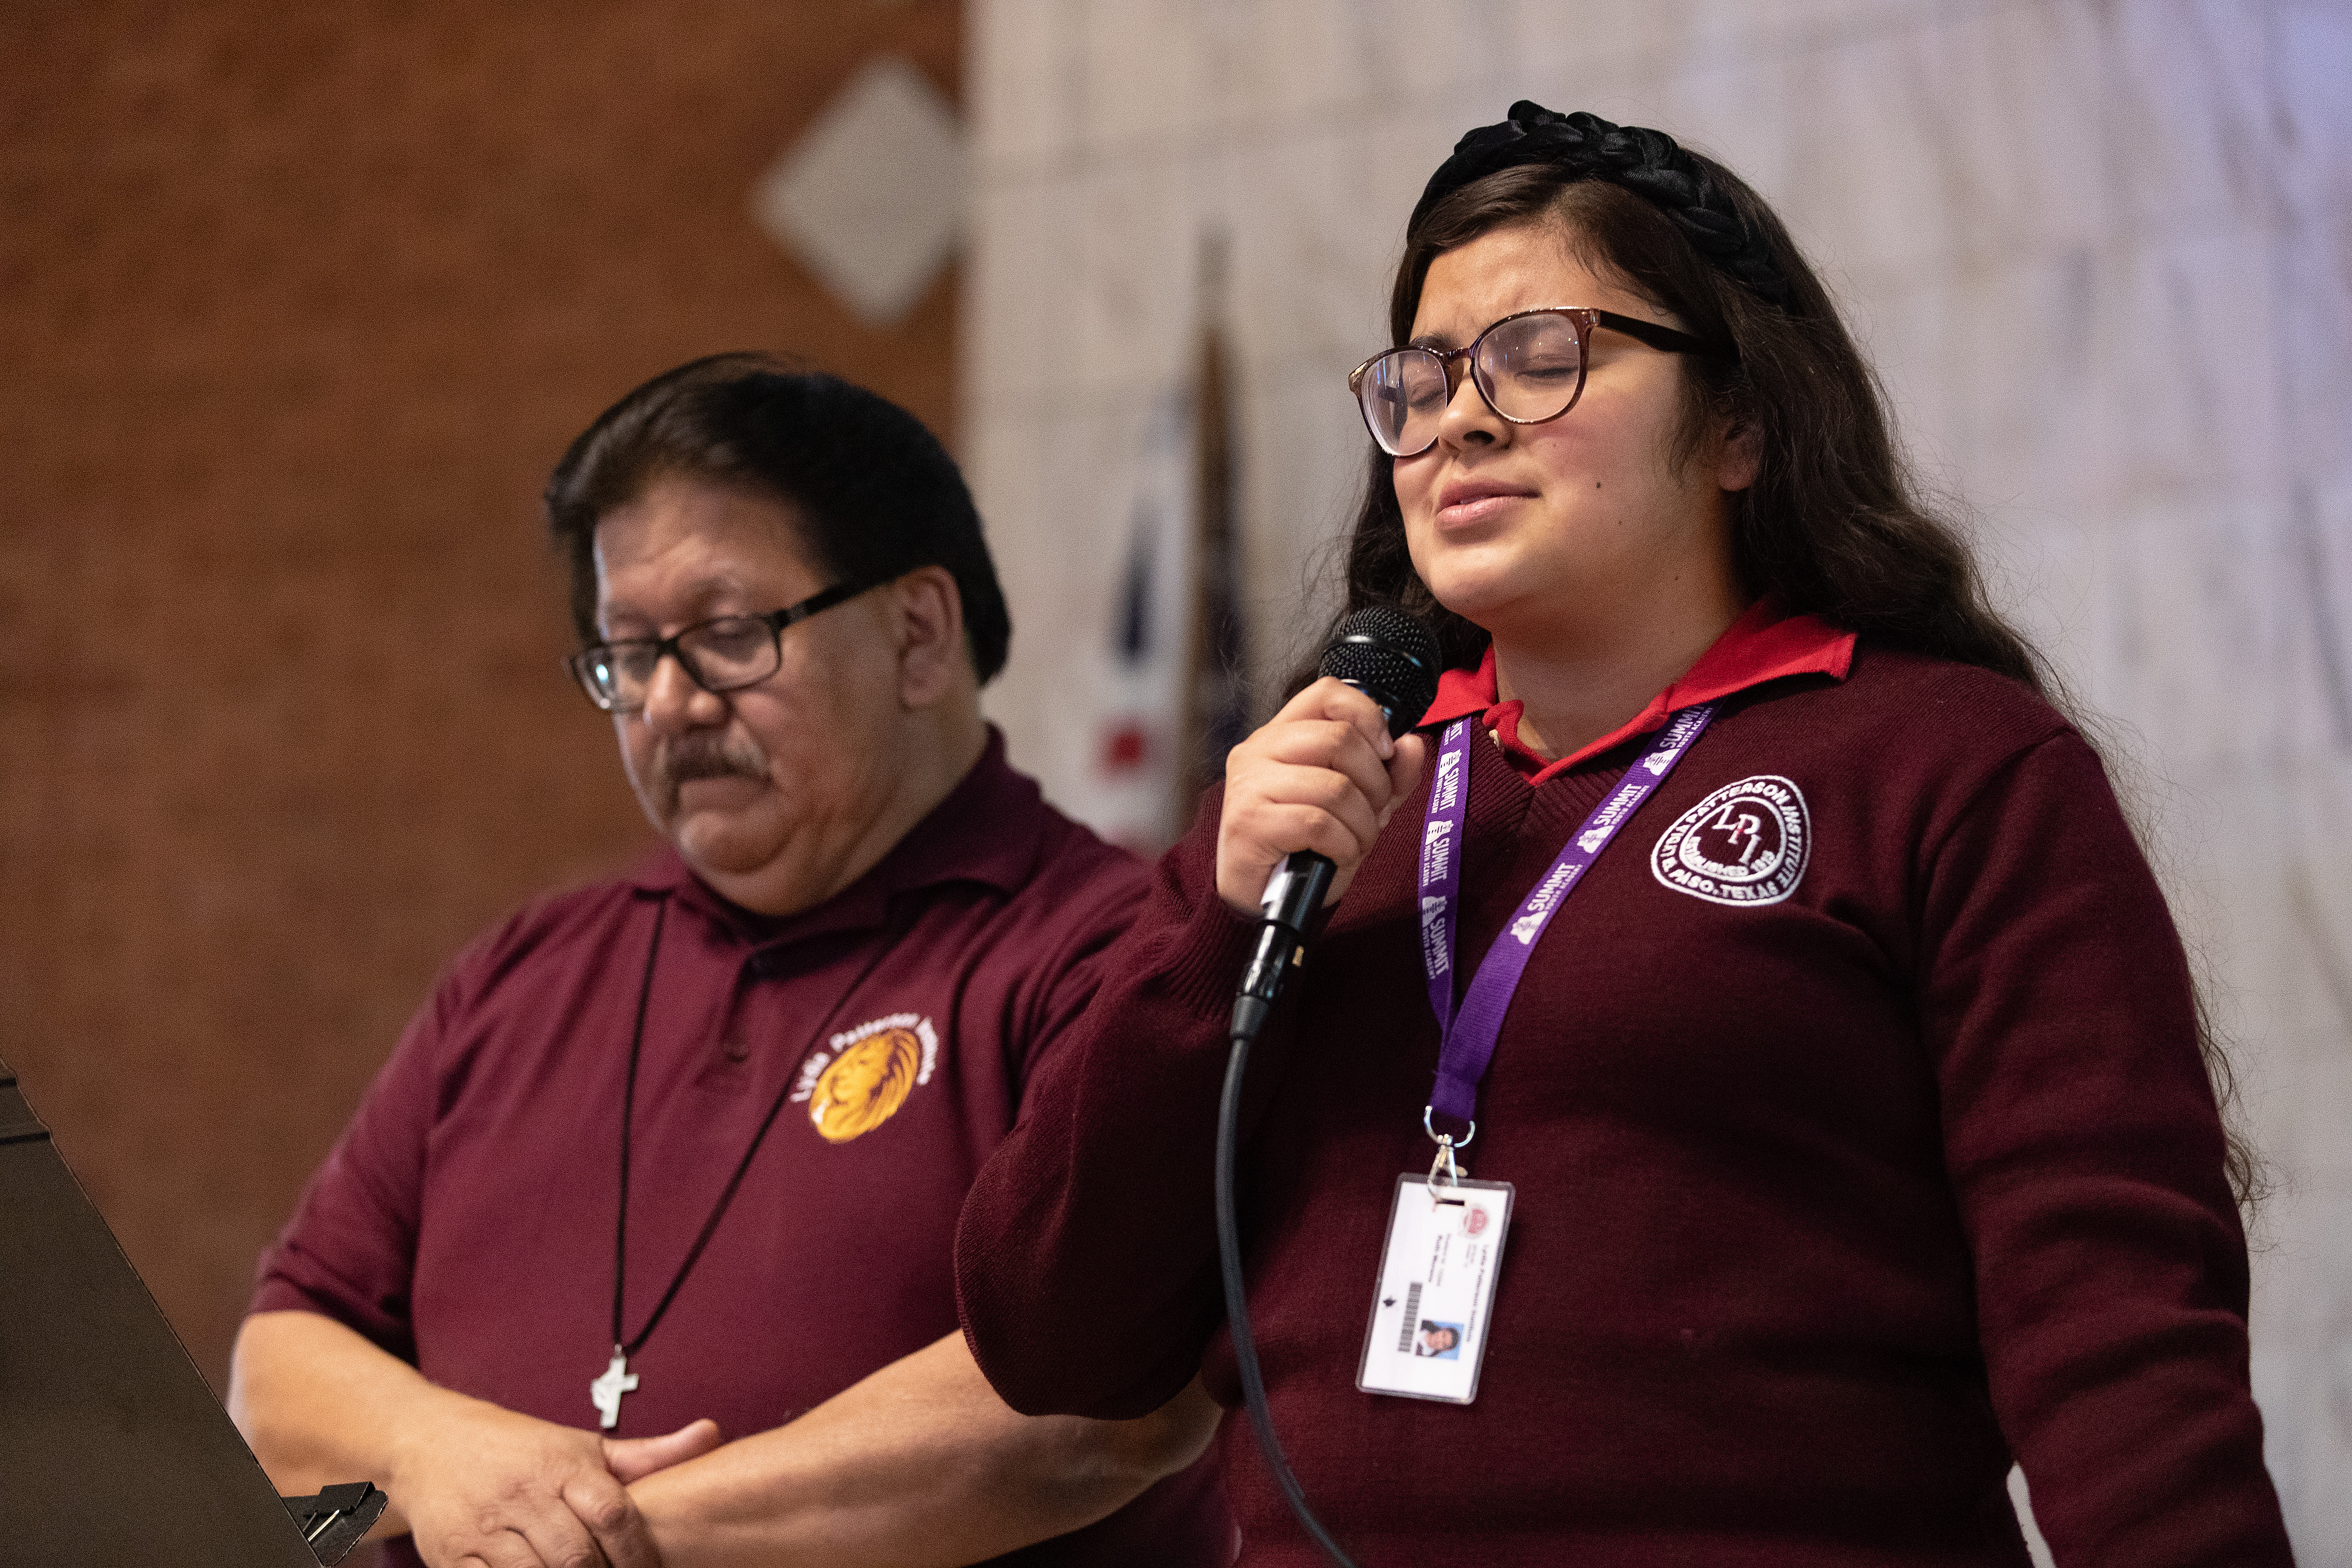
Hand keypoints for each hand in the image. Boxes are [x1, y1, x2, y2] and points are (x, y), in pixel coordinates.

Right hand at [389, 1389, 716, 1567]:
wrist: (429, 1442)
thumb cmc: (519, 1448)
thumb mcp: (582, 1446)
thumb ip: (647, 1456)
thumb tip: (712, 1435)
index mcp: (562, 1466)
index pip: (613, 1515)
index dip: (639, 1554)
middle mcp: (523, 1495)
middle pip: (576, 1557)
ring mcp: (485, 1528)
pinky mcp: (452, 1555)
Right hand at [1215, 677, 1427, 917]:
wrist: (1261, 898)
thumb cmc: (1304, 845)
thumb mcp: (1356, 803)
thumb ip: (1387, 773)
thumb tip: (1411, 745)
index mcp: (1282, 735)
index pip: (1327, 693)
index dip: (1367, 715)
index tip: (1384, 752)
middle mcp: (1259, 751)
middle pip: (1339, 739)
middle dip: (1374, 783)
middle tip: (1373, 812)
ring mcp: (1249, 785)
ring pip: (1335, 786)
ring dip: (1362, 823)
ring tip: (1355, 841)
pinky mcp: (1249, 822)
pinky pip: (1319, 823)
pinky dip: (1343, 845)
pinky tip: (1336, 855)